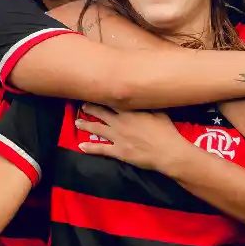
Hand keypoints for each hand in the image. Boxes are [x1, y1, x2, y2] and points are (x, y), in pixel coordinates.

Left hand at [74, 104, 188, 173]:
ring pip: (96, 129)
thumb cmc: (166, 131)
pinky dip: (90, 148)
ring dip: (85, 125)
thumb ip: (147, 105)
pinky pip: (101, 149)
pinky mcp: (118, 151)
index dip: (102, 98)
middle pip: (100, 113)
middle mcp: (120, 122)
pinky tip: (81, 146)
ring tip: (77, 123)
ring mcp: (117, 137)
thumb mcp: (159, 112)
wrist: (167, 152)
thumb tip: (142, 97)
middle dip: (90, 109)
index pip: (111, 101)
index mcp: (129, 111)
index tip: (95, 93)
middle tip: (82, 106)